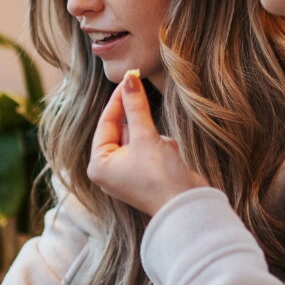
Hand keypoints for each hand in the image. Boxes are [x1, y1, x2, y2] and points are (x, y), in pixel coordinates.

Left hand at [88, 71, 207, 215]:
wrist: (186, 206)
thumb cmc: (160, 175)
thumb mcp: (146, 136)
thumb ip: (136, 107)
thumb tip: (129, 79)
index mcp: (98, 164)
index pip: (106, 124)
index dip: (118, 100)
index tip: (129, 78)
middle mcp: (108, 171)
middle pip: (122, 131)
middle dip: (139, 121)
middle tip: (142, 92)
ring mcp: (127, 174)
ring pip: (139, 139)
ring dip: (152, 137)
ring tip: (161, 150)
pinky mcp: (145, 176)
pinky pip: (150, 150)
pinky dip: (160, 147)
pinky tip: (169, 157)